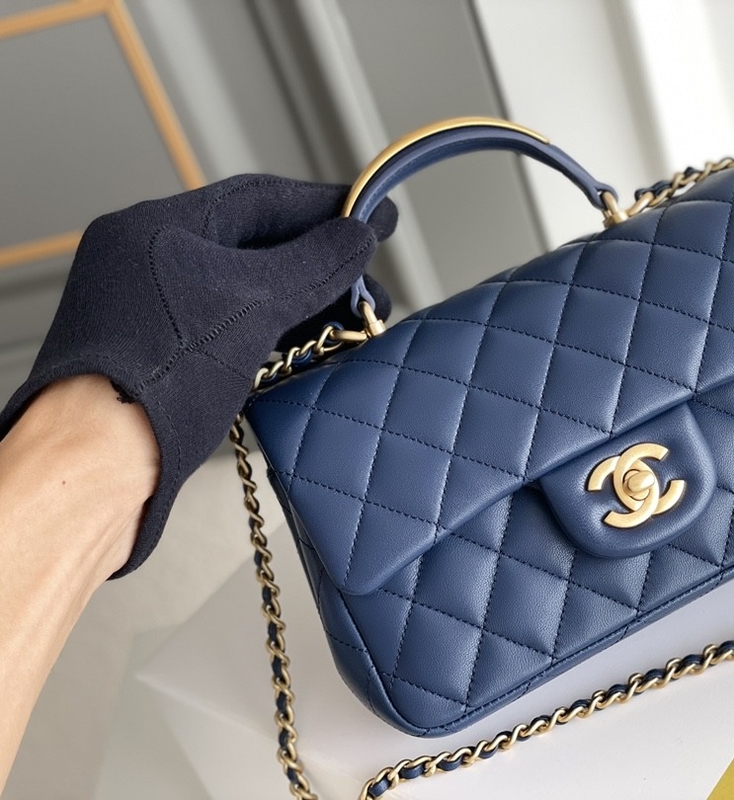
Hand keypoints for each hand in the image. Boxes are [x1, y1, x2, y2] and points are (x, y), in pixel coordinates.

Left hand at [0, 175, 394, 575]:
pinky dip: (278, 331)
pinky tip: (314, 346)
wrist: (99, 461)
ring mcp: (153, 309)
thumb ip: (313, 264)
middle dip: (321, 265)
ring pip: (247, 291)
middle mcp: (150, 261)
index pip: (258, 200)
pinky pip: (234, 327)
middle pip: (255, 246)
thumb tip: (359, 234)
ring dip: (306, 303)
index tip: (375, 214)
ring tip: (355, 321)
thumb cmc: (161, 374)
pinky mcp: (163, 355)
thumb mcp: (252, 305)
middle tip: (371, 283)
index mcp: (157, 228)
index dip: (325, 207)